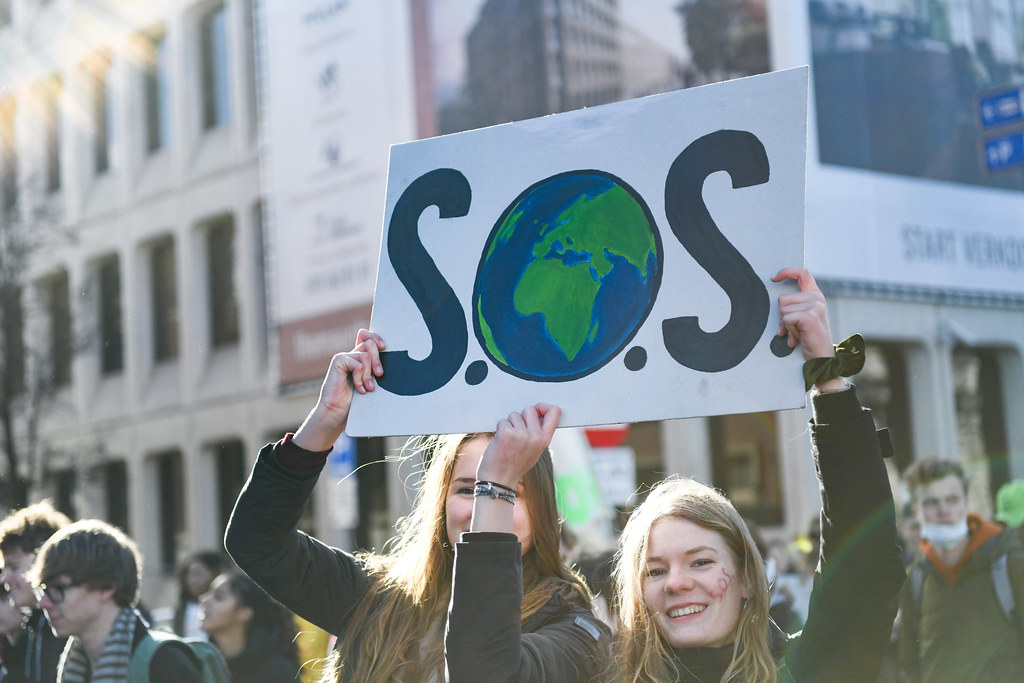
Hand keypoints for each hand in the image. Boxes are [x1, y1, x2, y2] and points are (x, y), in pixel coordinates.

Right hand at [293, 329, 384, 451]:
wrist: (337, 413)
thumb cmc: (356, 402)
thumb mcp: (371, 383)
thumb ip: (376, 370)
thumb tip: (394, 360)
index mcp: (359, 358)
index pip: (366, 336)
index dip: (376, 337)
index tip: (384, 348)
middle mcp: (351, 355)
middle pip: (369, 343)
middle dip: (378, 359)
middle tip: (380, 375)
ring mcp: (344, 358)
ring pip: (366, 355)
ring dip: (369, 374)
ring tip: (368, 387)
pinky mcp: (338, 362)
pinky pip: (358, 364)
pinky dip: (361, 377)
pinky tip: (360, 389)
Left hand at [476, 404, 561, 488]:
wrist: (499, 480)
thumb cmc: (514, 465)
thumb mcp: (534, 451)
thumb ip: (538, 433)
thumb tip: (537, 413)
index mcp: (545, 440)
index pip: (555, 411)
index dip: (544, 407)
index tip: (537, 411)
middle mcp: (535, 436)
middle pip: (530, 409)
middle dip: (521, 417)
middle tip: (516, 432)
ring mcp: (521, 434)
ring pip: (514, 414)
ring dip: (509, 424)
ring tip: (508, 441)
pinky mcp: (506, 433)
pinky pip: (503, 420)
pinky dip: (499, 429)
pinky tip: (500, 442)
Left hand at [771, 268, 834, 360]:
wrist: (821, 356)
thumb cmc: (809, 337)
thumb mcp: (802, 318)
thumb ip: (794, 306)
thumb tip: (778, 303)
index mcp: (815, 295)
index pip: (802, 273)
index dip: (786, 272)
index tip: (774, 278)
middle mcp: (817, 298)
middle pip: (782, 299)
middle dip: (783, 316)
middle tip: (794, 328)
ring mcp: (815, 306)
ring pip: (783, 310)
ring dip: (786, 324)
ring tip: (798, 332)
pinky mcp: (810, 316)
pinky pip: (786, 319)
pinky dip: (788, 329)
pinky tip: (798, 336)